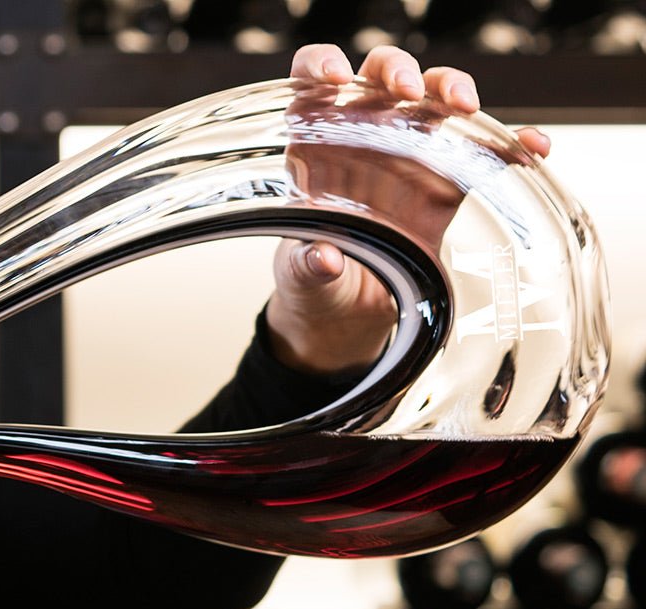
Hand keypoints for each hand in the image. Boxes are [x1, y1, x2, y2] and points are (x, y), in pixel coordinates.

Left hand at [266, 44, 551, 375]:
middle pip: (381, 77)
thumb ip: (307, 267)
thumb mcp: (302, 279)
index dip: (320, 68)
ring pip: (432, 99)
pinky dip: (509, 144)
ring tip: (464, 108)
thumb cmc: (314, 284)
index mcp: (315, 149)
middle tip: (406, 92)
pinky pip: (481, 153)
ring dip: (452, 90)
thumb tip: (323, 259)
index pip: (311, 84)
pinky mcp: (444, 184)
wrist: (345, 317)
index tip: (334, 79)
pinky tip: (529, 148)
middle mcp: (361, 140)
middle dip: (397, 71)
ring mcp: (407, 157)